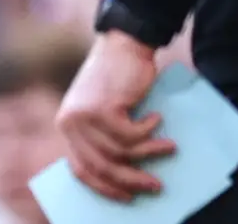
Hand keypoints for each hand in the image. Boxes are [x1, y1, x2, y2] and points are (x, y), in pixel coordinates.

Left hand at [58, 32, 173, 202]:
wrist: (126, 42)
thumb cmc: (121, 76)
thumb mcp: (106, 110)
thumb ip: (105, 135)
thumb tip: (124, 173)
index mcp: (67, 126)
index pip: (81, 169)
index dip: (104, 186)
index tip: (126, 196)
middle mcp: (69, 124)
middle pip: (101, 165)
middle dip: (130, 180)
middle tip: (155, 186)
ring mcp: (84, 117)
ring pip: (118, 152)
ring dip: (148, 153)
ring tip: (170, 148)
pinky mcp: (102, 108)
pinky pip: (130, 134)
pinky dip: (148, 131)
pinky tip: (158, 118)